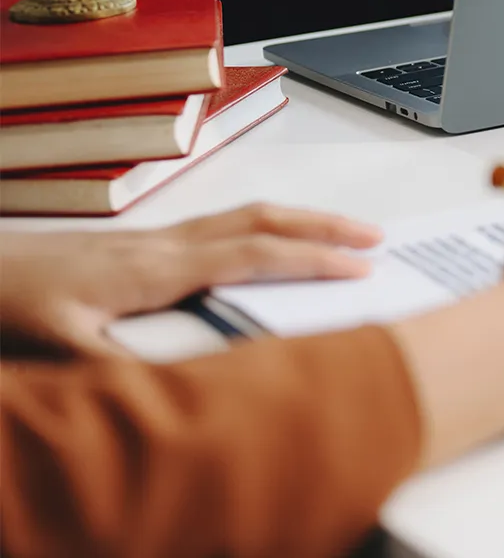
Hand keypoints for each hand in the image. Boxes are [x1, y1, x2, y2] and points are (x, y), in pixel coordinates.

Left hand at [0, 205, 378, 355]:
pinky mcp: (148, 245)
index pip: (255, 255)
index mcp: (160, 268)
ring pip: (247, 216)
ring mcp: (159, 240)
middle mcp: (168, 244)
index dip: (313, 258)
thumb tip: (184, 379)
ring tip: (342, 231)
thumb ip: (121, 362)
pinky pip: (225, 225)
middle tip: (376, 236)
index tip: (360, 267)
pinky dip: (267, 226)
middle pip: (264, 220)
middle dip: (325, 226)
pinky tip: (272, 241)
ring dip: (301, 220)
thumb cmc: (17, 302)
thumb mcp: (61, 343)